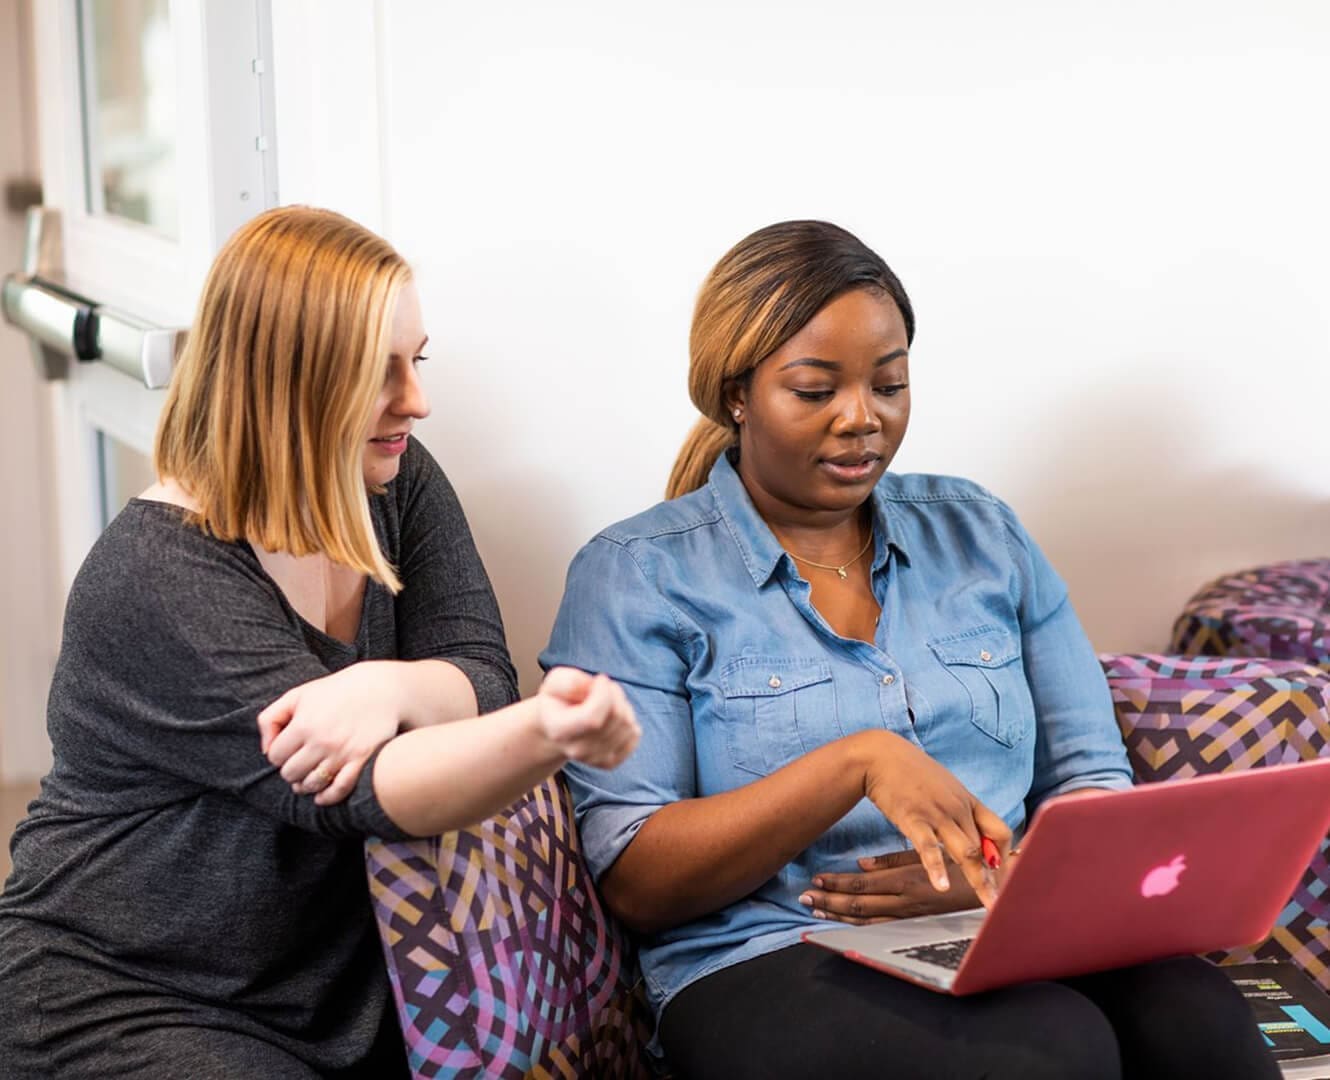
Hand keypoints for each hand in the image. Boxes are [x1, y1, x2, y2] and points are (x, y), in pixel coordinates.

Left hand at [258, 661, 402, 805]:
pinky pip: (339, 789)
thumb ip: (271, 718)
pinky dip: (327, 797)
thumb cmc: (335, 691)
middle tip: (299, 762)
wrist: (379, 688)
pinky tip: (322, 795)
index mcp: (303, 724)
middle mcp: (321, 741)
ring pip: (311, 784)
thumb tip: (265, 749)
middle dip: (291, 769)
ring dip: (306, 784)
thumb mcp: (297, 695)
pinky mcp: (361, 760)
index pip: (275, 756)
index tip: (289, 748)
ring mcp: (342, 753)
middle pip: (290, 773)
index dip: (279, 754)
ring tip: (309, 776)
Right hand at [537, 668, 640, 768]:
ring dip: (622, 704)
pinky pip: (634, 735)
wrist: (555, 727)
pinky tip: (612, 715)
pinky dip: (629, 719)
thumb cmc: (557, 700)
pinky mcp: (610, 762)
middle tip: (603, 685)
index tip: (600, 678)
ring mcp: (595, 759)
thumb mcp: (554, 682)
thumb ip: (569, 681)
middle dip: (614, 693)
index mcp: (559, 731)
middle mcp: (577, 750)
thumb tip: (590, 688)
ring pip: (628, 724)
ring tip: (605, 700)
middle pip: (615, 718)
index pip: (592, 718)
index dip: (603, 694)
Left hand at [799, 850, 987, 924]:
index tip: (814, 880)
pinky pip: (882, 927)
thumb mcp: (929, 854)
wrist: (1000, 889)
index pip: (862, 885)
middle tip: (803, 897)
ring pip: (867, 918)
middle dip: (829, 900)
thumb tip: (861, 866)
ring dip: (839, 914)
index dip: (836, 884)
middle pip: (858, 904)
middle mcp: (906, 901)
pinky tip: (846, 922)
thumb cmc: (965, 865)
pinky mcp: (918, 923)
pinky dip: (860, 924)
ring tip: (816, 909)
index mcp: (907, 880)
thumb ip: (894, 861)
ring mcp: (911, 916)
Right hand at [858, 731, 1011, 907]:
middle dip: (995, 877)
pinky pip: (928, 847)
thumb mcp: (944, 788)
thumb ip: (959, 812)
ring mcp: (937, 814)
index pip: (1001, 831)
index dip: (1006, 856)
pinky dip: (937, 868)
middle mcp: (958, 808)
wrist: (881, 755)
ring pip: (967, 851)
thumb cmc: (912, 773)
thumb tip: (971, 837)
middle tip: (1002, 903)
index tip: (1003, 877)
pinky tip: (941, 886)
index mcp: (968, 801)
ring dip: (979, 879)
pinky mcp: (913, 818)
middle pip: (987, 848)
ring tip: (988, 902)